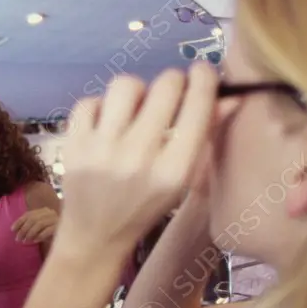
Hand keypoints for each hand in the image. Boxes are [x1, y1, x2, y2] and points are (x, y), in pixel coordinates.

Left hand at [12, 207, 58, 243]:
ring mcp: (56, 219)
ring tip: (25, 241)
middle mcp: (50, 213)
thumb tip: (16, 230)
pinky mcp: (61, 227)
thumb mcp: (39, 227)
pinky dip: (40, 235)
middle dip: (23, 229)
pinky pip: (48, 230)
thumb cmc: (52, 233)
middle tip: (18, 239)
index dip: (19, 221)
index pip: (29, 214)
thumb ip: (30, 225)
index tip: (12, 230)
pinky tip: (35, 241)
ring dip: (30, 233)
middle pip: (33, 219)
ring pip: (39, 224)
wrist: (69, 238)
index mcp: (44, 211)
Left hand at [55, 64, 216, 260]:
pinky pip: (91, 100)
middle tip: (171, 92)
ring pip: (126, 85)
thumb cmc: (146, 206)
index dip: (205, 78)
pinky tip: (107, 124)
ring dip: (137, 91)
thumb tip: (231, 95)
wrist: (96, 236)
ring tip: (136, 109)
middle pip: (166, 85)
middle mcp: (139, 157)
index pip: (198, 106)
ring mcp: (102, 149)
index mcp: (174, 171)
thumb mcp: (182, 180)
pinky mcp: (74, 144)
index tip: (202, 71)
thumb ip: (205, 135)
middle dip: (173, 81)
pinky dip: (101, 107)